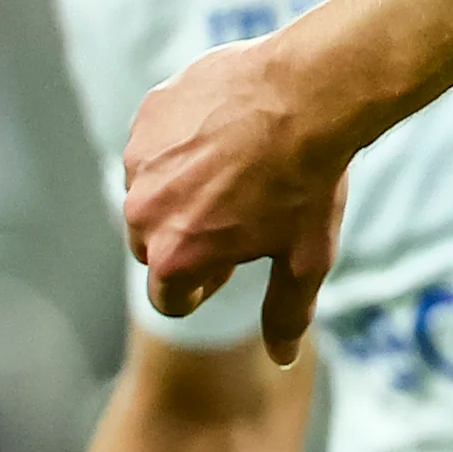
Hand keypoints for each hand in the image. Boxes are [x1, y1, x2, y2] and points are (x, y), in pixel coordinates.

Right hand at [120, 41, 349, 363]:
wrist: (311, 94)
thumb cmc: (309, 181)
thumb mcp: (305, 259)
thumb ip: (286, 313)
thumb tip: (282, 357)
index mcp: (173, 256)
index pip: (168, 296)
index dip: (204, 286)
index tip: (232, 265)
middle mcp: (143, 210)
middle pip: (153, 245)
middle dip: (187, 239)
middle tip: (239, 215)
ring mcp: (141, 158)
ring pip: (151, 191)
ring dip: (181, 188)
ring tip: (237, 169)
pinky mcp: (149, 114)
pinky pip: (157, 142)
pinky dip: (181, 143)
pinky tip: (227, 132)